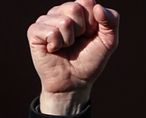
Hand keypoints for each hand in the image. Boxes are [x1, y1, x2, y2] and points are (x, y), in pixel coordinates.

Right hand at [27, 0, 118, 114]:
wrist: (75, 82)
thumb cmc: (90, 61)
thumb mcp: (108, 42)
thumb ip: (111, 22)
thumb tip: (98, 7)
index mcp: (79, 11)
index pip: (87, 0)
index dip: (93, 20)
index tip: (91, 34)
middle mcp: (61, 12)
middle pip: (74, 7)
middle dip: (81, 29)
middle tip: (78, 41)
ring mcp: (47, 20)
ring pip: (63, 21)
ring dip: (69, 39)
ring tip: (66, 47)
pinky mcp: (34, 32)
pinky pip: (49, 31)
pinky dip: (56, 44)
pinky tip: (54, 49)